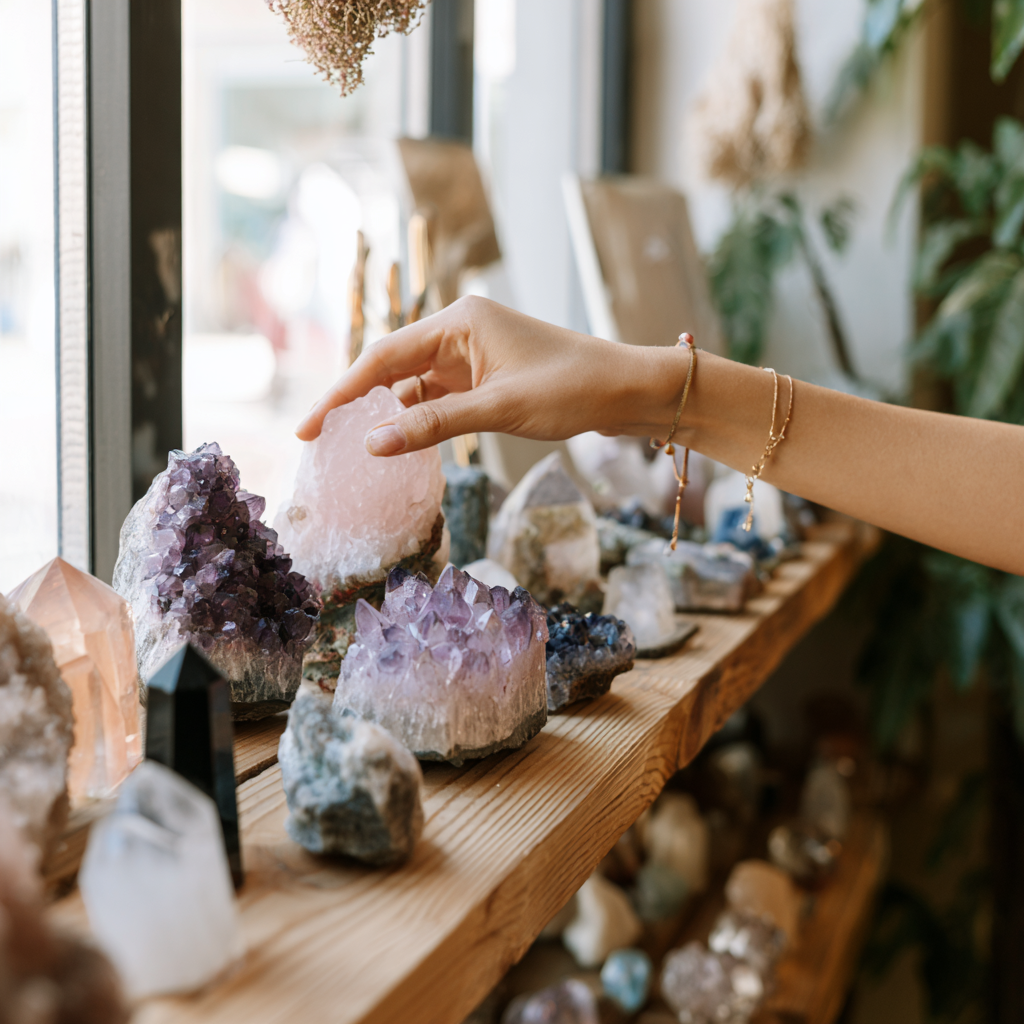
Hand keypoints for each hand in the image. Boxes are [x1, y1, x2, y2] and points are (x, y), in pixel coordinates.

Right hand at [295, 296, 685, 453]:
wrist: (627, 390)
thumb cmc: (571, 389)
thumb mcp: (498, 410)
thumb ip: (434, 426)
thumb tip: (372, 444)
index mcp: (459, 322)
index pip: (383, 357)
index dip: (341, 393)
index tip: (309, 425)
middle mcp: (460, 331)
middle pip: (391, 367)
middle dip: (357, 402)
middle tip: (319, 439)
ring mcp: (473, 353)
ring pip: (414, 384)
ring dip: (390, 413)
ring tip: (354, 447)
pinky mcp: (486, 374)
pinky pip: (439, 395)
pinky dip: (420, 418)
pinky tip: (403, 441)